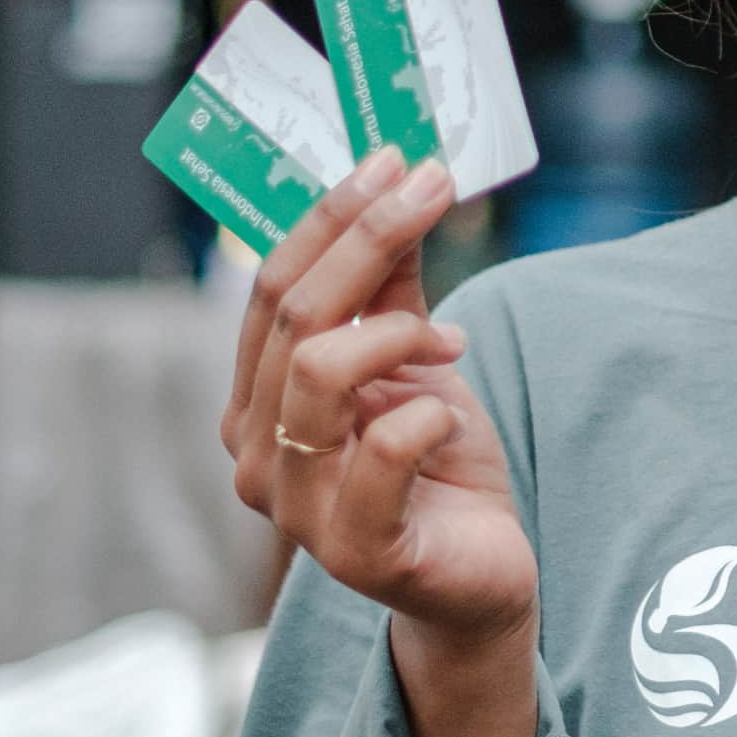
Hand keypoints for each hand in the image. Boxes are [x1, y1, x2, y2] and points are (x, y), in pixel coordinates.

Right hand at [218, 151, 536, 659]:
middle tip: (434, 186)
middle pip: (294, 317)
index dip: (330, 216)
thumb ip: (390, 288)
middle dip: (368, 238)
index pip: (269, 288)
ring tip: (452, 345)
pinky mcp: (357, 549)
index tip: (394, 160)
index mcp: (255, 402)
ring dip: (399, 334)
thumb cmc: (437, 466)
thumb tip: (395, 183)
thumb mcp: (414, 361)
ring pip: (320, 372)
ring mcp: (298, 508)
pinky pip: (380, 452)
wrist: (480, 576)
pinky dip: (424, 416)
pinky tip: (449, 420)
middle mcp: (256, 453)